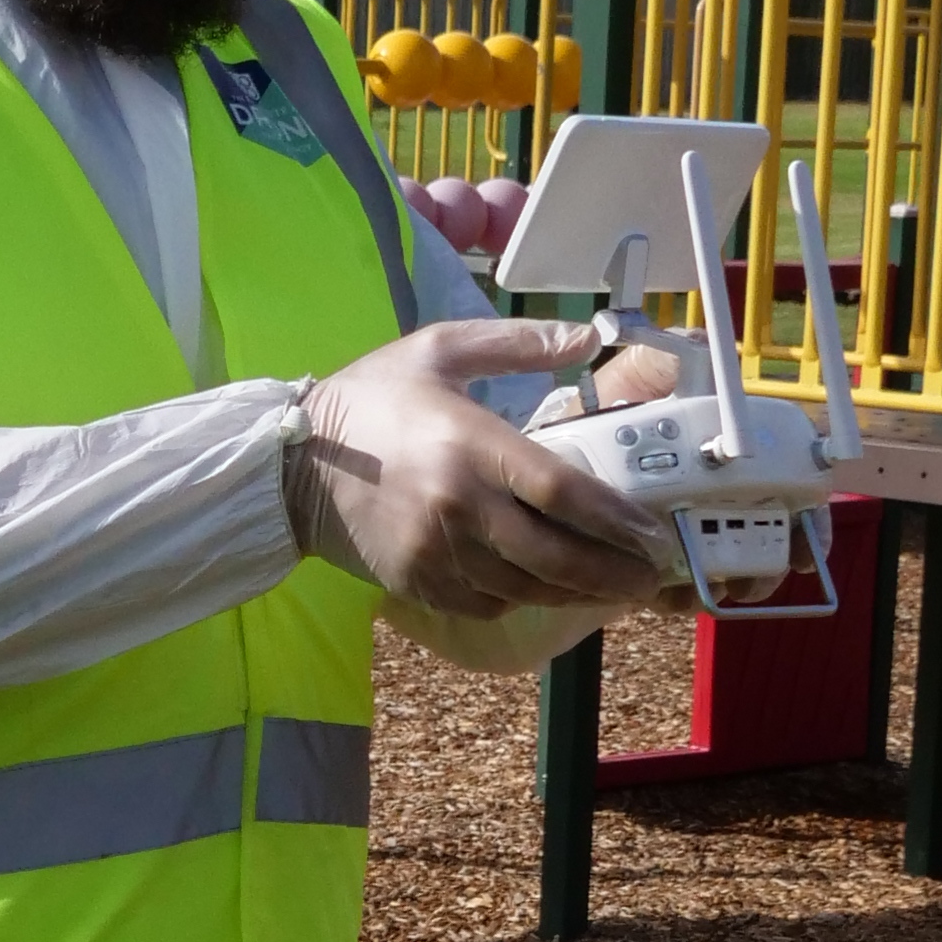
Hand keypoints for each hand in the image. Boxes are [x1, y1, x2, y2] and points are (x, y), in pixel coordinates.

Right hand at [287, 321, 677, 621]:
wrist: (291, 464)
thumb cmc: (371, 398)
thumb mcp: (440, 348)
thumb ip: (517, 343)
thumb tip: (586, 338)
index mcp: (469, 443)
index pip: (562, 492)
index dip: (615, 519)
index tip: (651, 532)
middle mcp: (458, 506)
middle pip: (555, 556)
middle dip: (611, 573)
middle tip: (649, 578)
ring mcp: (437, 552)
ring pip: (527, 588)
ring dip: (577, 594)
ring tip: (614, 590)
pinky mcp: (419, 582)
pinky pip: (488, 603)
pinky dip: (525, 599)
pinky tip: (549, 589)